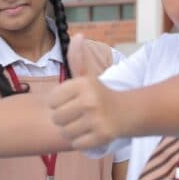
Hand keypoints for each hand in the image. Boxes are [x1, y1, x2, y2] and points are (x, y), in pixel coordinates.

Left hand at [50, 34, 124, 148]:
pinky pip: (76, 143)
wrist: (126, 112)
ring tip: (82, 124)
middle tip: (76, 115)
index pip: (51, 101)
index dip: (58, 103)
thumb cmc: (98, 94)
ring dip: (70, 131)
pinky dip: (80, 141)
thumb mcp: (86, 76)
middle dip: (63, 119)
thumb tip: (77, 35)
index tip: (70, 101)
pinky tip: (89, 133)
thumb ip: (77, 58)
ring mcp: (97, 119)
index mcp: (82, 84)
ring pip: (65, 132)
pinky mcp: (102, 136)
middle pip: (56, 118)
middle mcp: (90, 100)